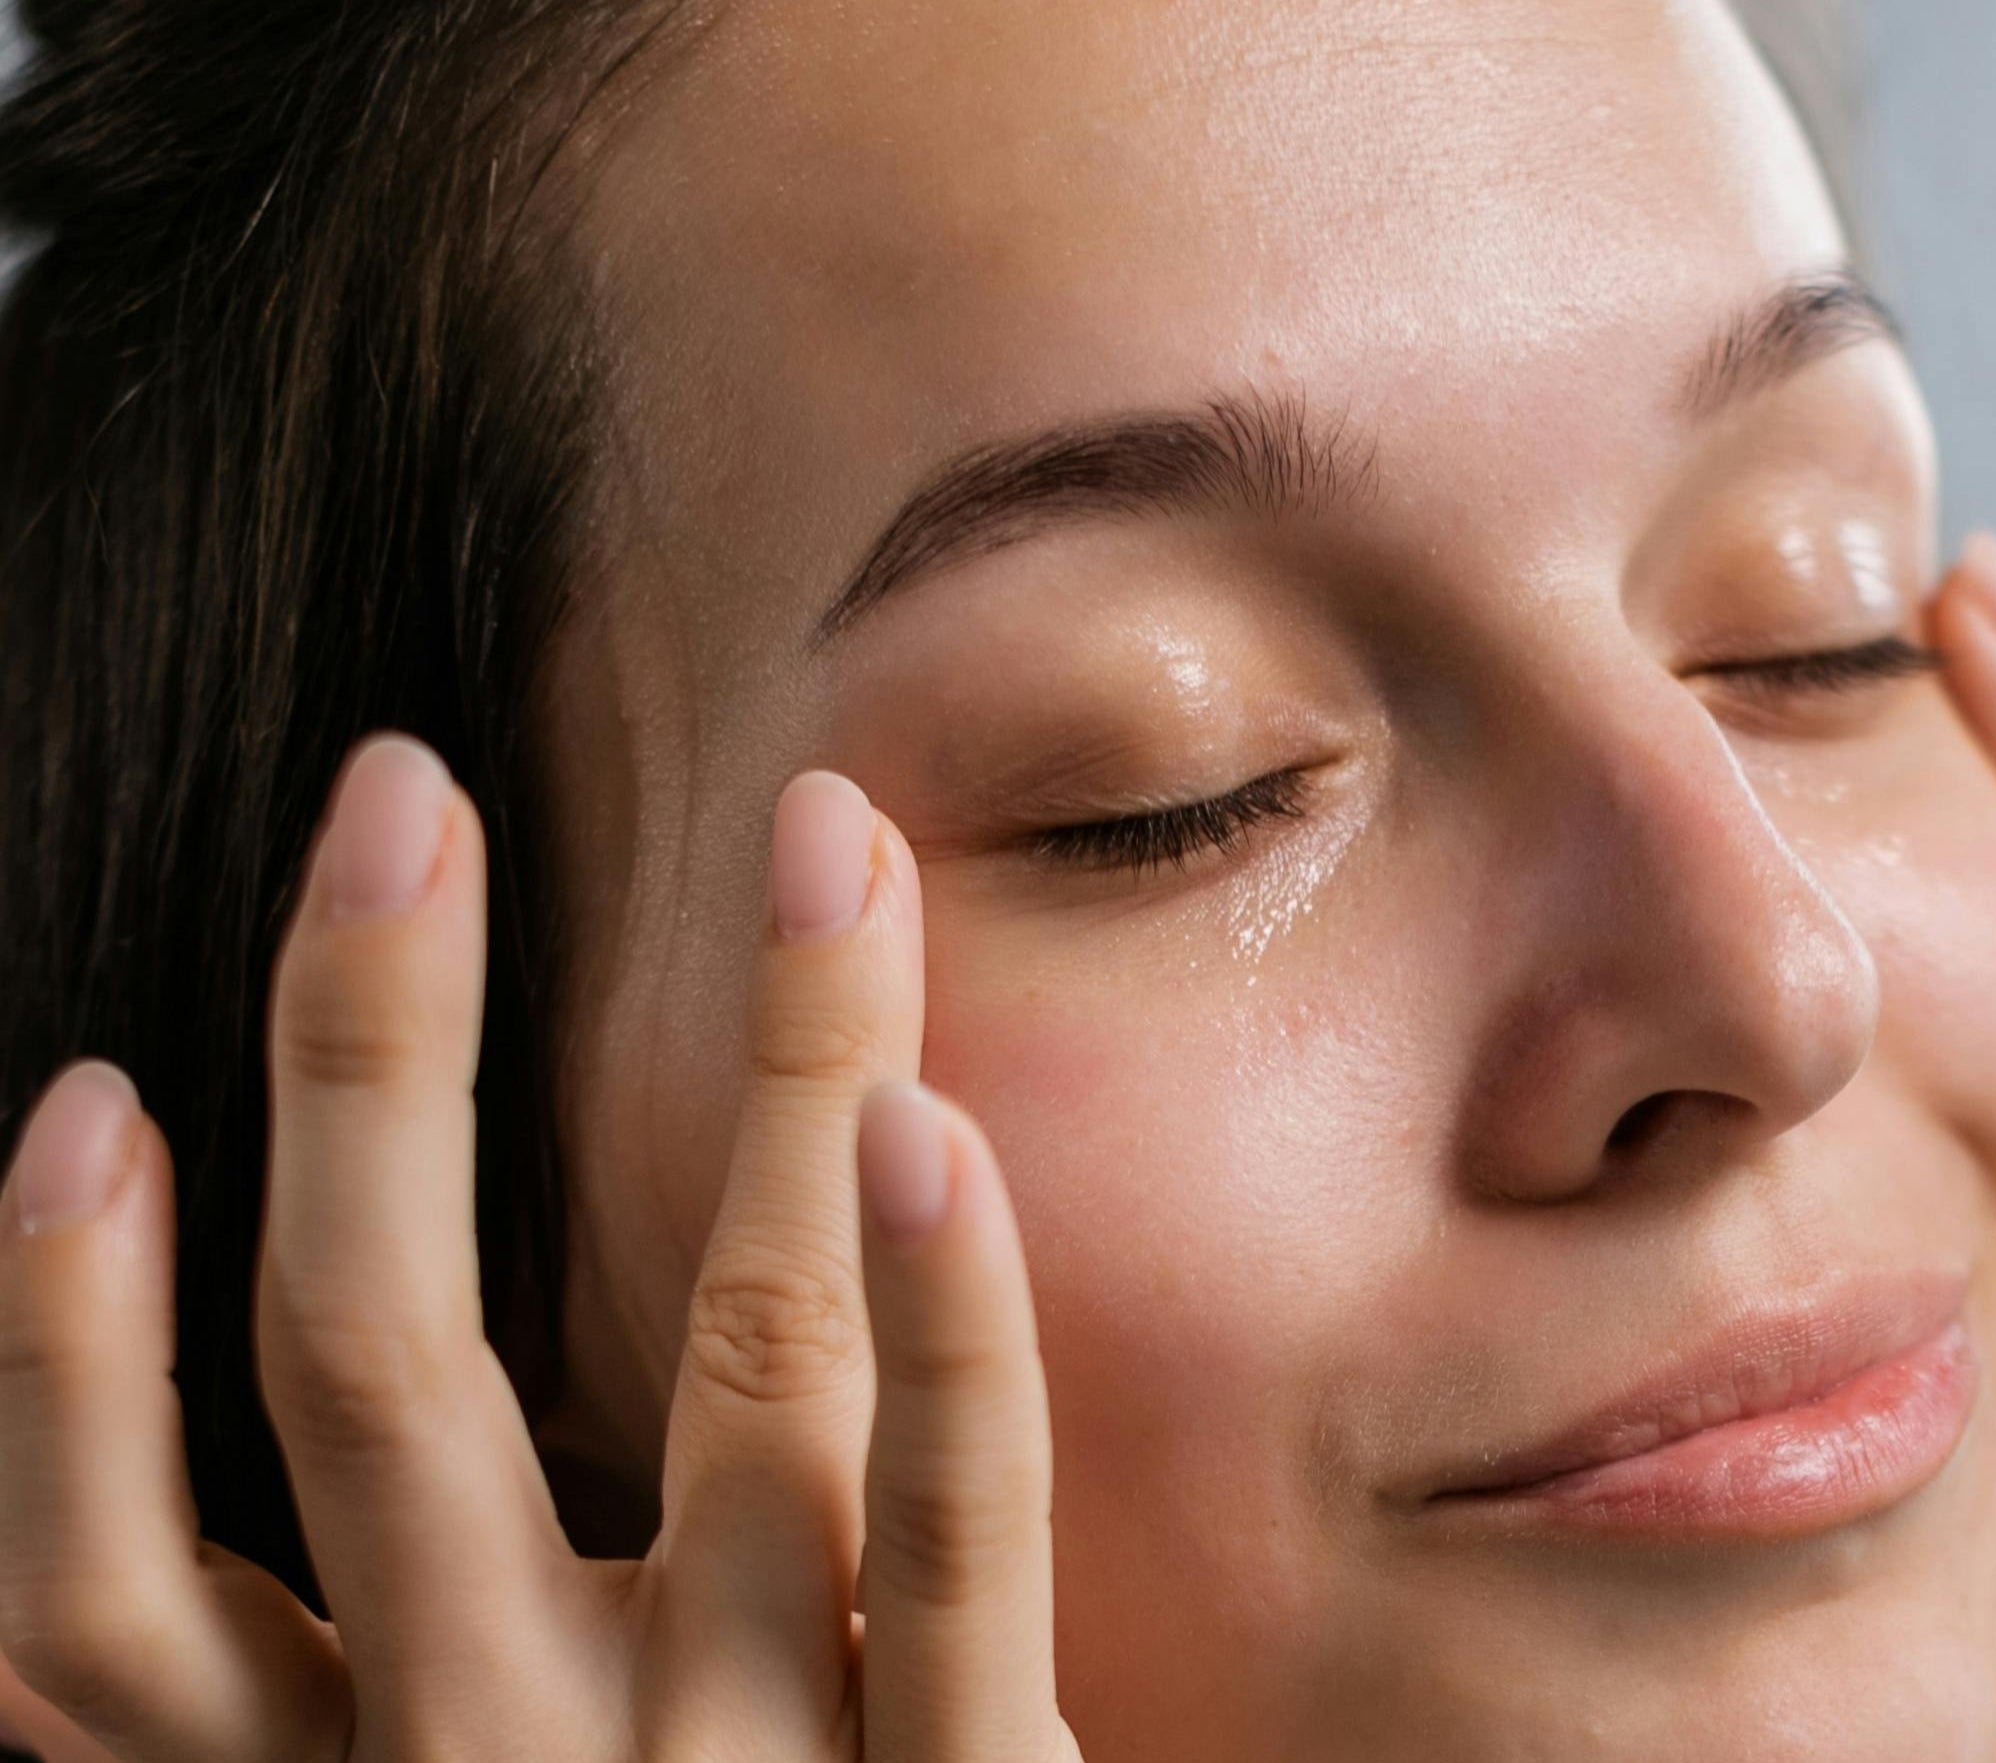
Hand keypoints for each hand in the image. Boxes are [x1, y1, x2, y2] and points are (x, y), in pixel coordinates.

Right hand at [0, 745, 1078, 1761]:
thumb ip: (380, 1702)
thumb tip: (241, 1476)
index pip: (98, 1613)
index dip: (56, 1350)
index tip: (92, 1106)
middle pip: (375, 1383)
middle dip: (364, 1059)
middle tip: (399, 793)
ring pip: (744, 1373)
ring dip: (784, 1073)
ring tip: (821, 841)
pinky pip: (953, 1540)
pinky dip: (949, 1322)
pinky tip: (930, 1116)